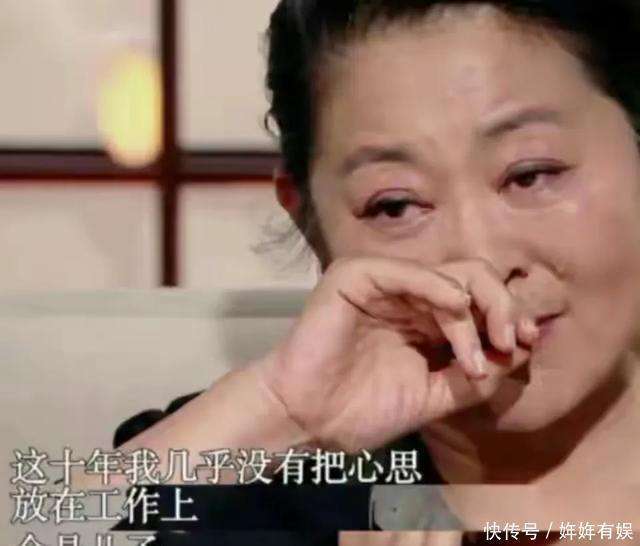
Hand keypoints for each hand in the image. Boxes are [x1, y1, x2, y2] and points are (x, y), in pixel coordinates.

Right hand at [257, 257, 538, 452]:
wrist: (308, 419)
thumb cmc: (362, 409)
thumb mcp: (435, 396)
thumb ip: (475, 374)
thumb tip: (521, 349)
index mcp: (425, 319)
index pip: (479, 301)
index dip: (507, 316)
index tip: (526, 344)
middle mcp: (409, 295)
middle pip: (473, 278)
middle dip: (501, 306)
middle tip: (513, 341)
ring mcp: (383, 283)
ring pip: (449, 274)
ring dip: (474, 312)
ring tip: (478, 355)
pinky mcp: (356, 277)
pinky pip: (408, 273)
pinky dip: (437, 287)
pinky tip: (457, 309)